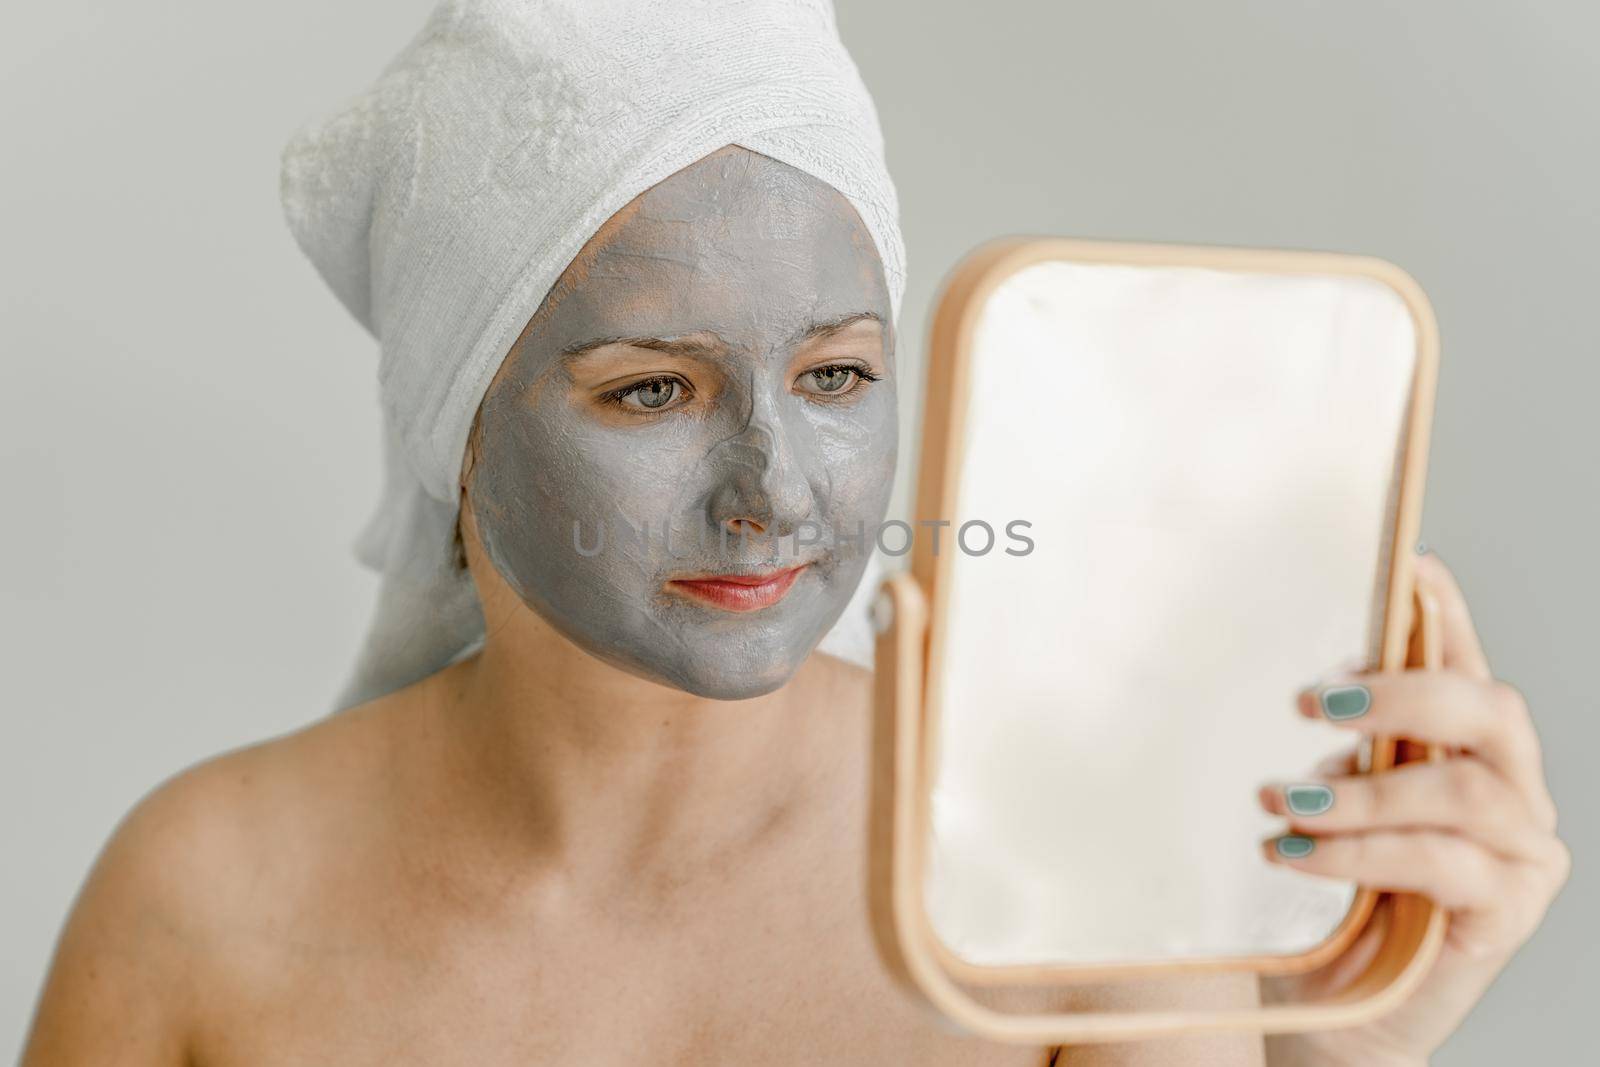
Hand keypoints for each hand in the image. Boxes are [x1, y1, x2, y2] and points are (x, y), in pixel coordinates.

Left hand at [1257, 550, 1569, 1065]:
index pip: (1465, 664)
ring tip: (1280, 800)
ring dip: (1360, 792)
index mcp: (1465, 750)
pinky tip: (1291, 850)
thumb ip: (1338, 750)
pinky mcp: (1505, 913)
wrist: (1343, 1010)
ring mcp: (1520, 852)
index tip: (1411, 567)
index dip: (1447, 614)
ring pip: (1462, 792)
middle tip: (1313, 702)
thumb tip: (1314, 698)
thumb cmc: (1331, 899)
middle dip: (1403, 693)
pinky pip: (1443, 864)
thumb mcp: (1325, 805)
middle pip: (1490, 710)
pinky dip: (1358, 853)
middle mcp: (1510, 790)